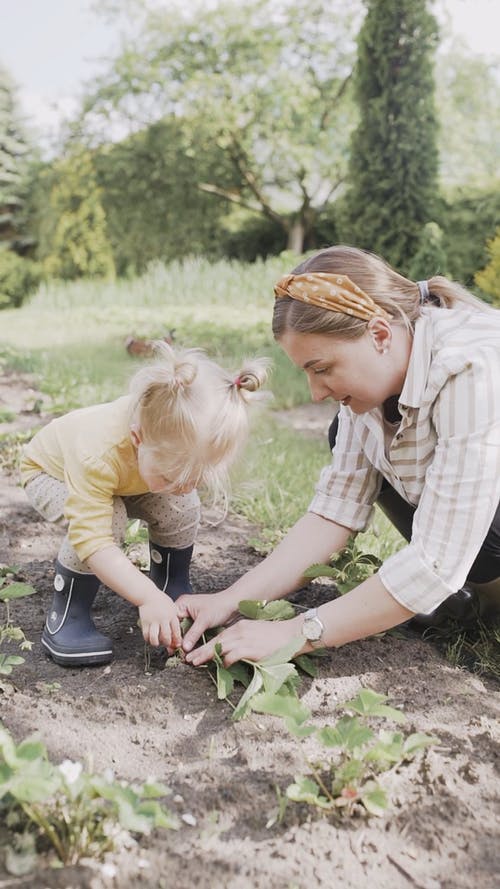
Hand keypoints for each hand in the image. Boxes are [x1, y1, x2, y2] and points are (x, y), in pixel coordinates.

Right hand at [139, 590, 181, 649]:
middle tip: (167, 644)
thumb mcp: (173, 606)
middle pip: (166, 636)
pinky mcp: (145, 622)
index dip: (177, 640)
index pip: (176, 631)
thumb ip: (177, 616)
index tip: (178, 644)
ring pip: (155, 638)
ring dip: (157, 643)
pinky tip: (150, 639)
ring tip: (158, 643)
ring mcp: (153, 621)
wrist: (148, 595)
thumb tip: (183, 624)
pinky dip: (148, 640)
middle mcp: (163, 619)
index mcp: (172, 615)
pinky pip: (146, 635)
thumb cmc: (161, 600)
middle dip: (167, 643)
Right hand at [177, 592, 237, 652]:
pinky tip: (188, 648)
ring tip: (181, 652)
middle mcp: (184, 610)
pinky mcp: (196, 623)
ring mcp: (190, 617)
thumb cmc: (220, 606)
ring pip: (182, 631)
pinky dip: (189, 640)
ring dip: (183, 641)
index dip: (171, 633)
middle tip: (175, 651)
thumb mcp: (204, 620)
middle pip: (175, 627)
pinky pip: (190, 633)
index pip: (171, 620)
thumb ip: (193, 634)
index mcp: (182, 604)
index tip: (172, 645)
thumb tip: (184, 647)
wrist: (233, 605)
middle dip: (176, 638)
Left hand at [185, 615, 303, 666]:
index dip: (206, 645)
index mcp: (239, 627)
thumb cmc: (275, 636)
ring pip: (219, 647)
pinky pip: (232, 655)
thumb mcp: (255, 632)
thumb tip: (232, 651)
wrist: (290, 634)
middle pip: (215, 641)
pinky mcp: (250, 648)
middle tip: (188, 658)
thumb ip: (243, 639)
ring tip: (195, 663)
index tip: (195, 651)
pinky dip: (225, 661)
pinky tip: (222, 665)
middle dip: (200, 650)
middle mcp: (239, 631)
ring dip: (206, 656)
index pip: (218, 636)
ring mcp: (244, 639)